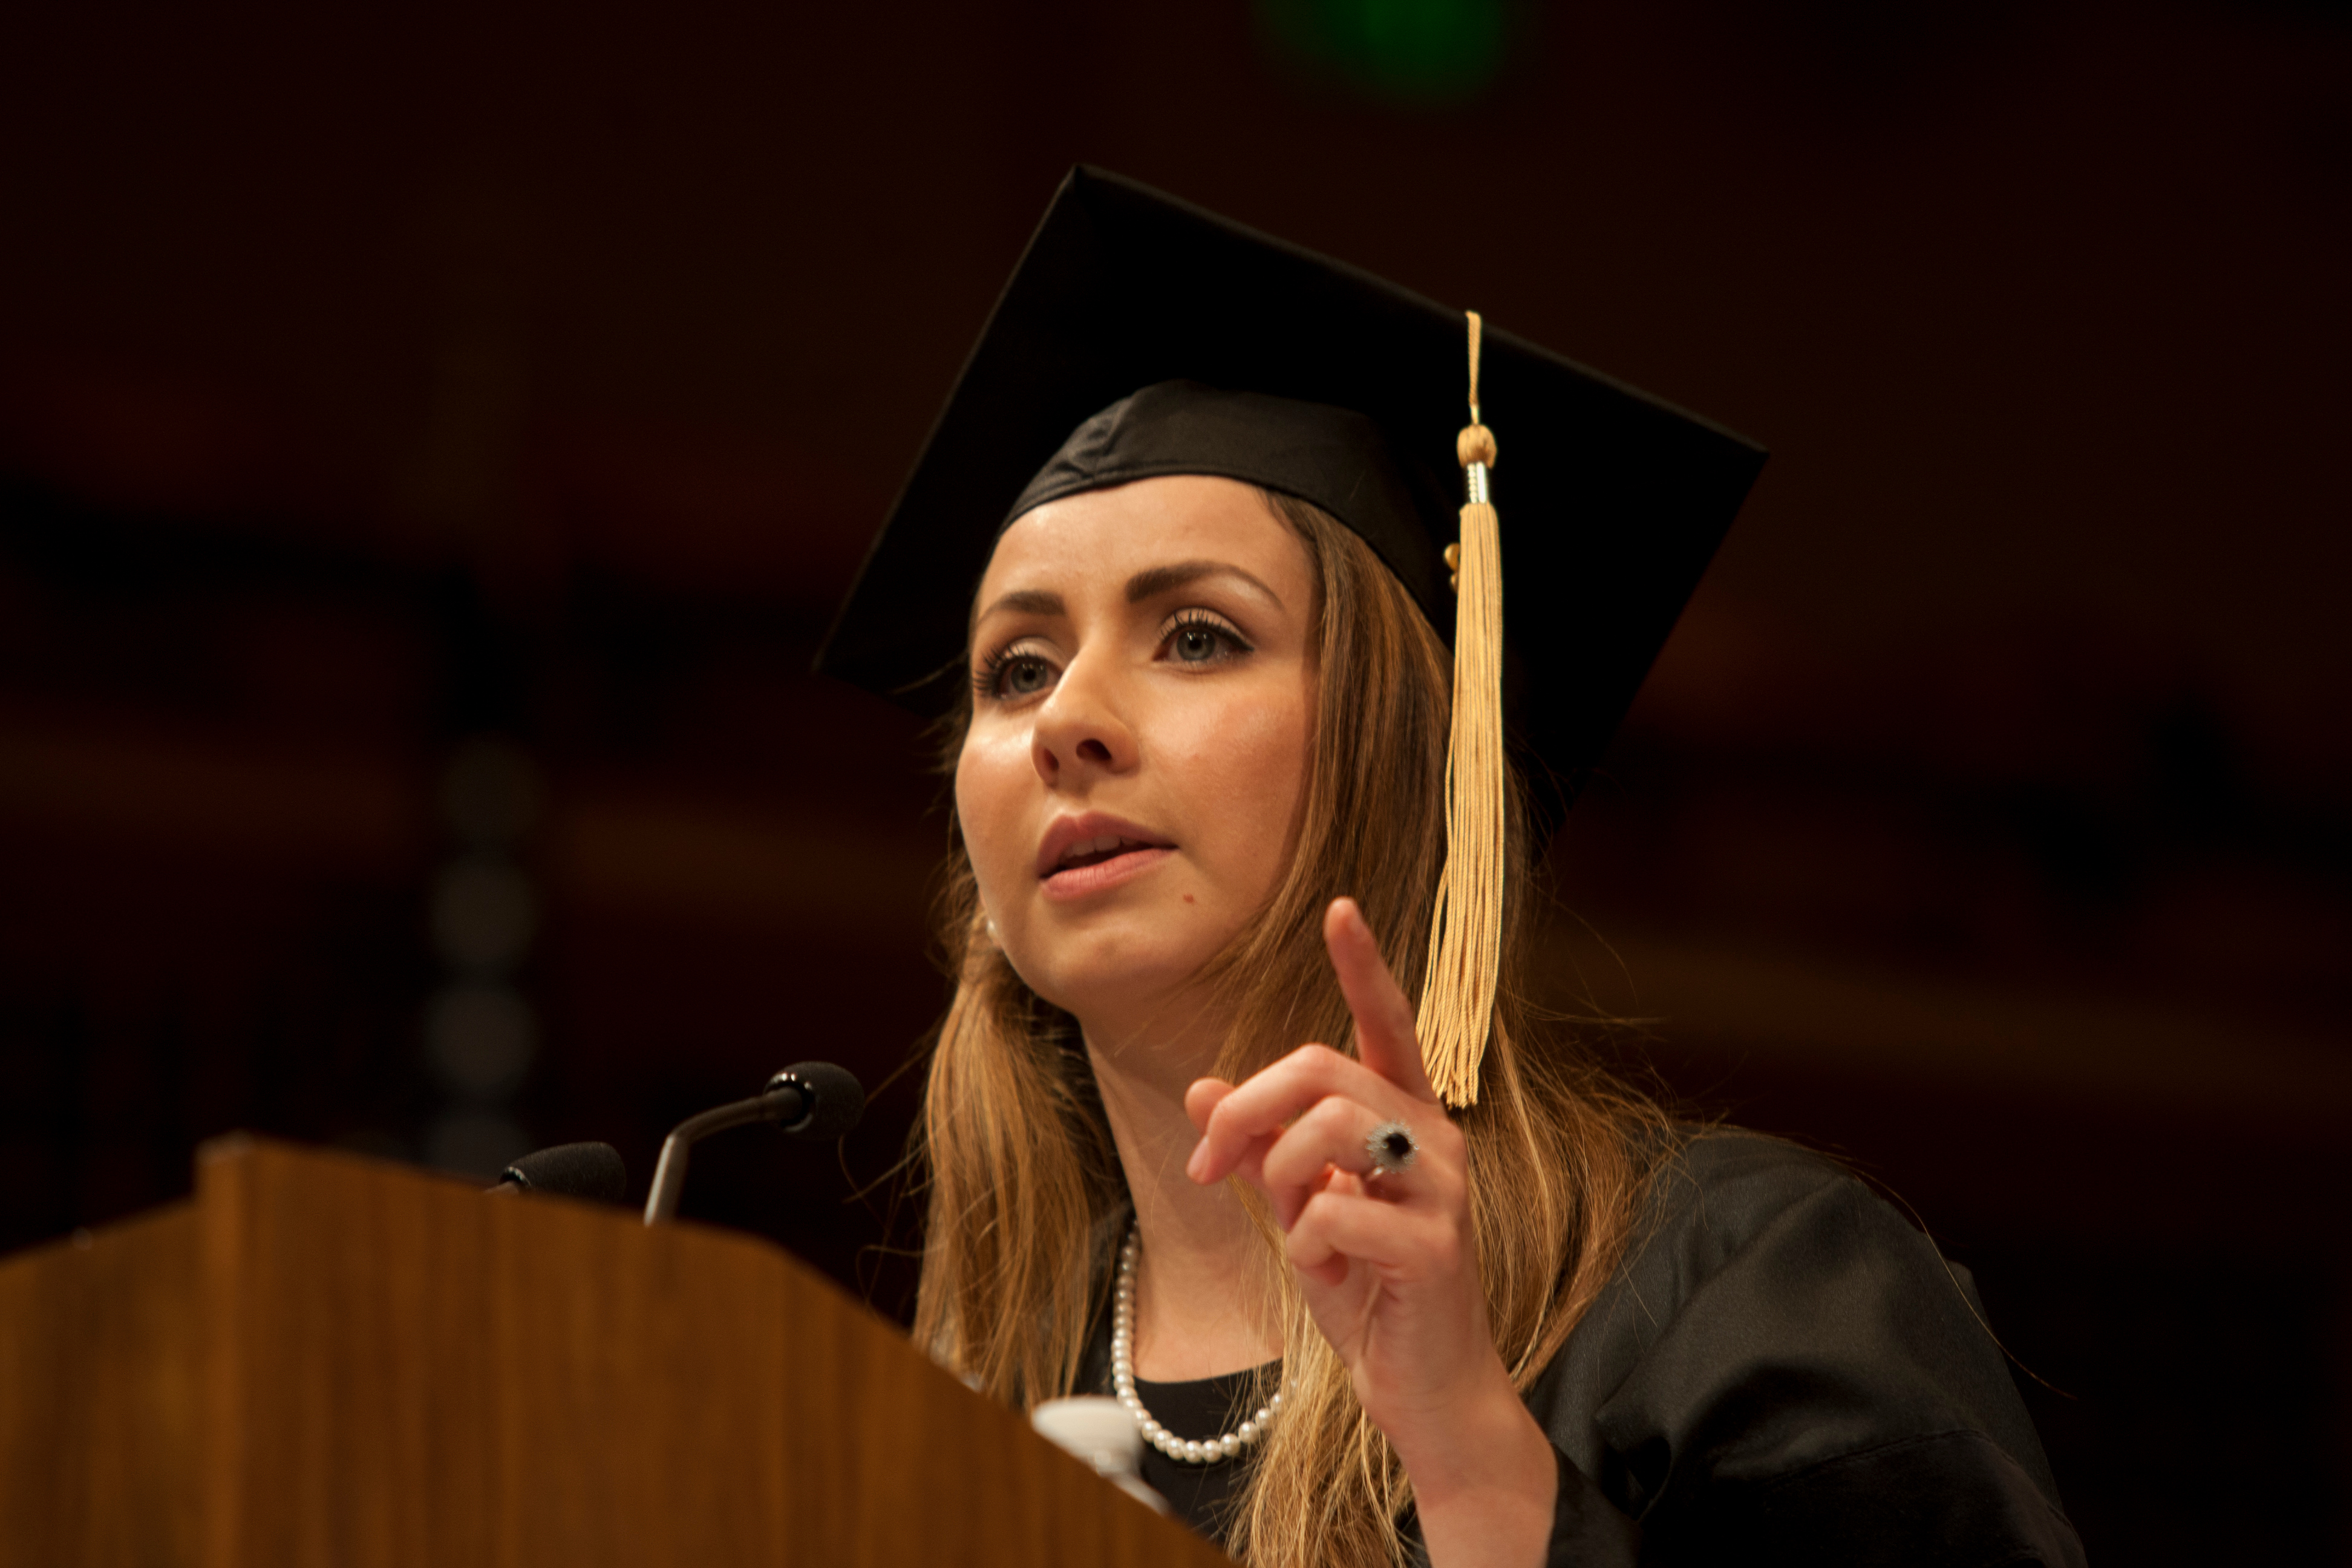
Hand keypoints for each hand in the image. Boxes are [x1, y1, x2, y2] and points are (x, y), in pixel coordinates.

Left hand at [1185, 899, 1554, 1561]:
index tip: (1339, 906)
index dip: (1363, 965)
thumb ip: (1260, 1150)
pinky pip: (1337, 1211)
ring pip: (1328, 1127)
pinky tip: (1326, 1271)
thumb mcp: (1300, 1211)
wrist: (1421, 1393)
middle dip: (1246, 1109)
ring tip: (1294, 1226)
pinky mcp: (1437, 1244)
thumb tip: (1200, 1087)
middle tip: (1209, 1166)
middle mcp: (1434, 1136)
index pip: (1387, 1023)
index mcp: (1405, 1119)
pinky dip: (1306, 1244)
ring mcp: (1443, 1188)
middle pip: (1320, 1068)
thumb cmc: (1367, 1296)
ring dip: (1282, 1178)